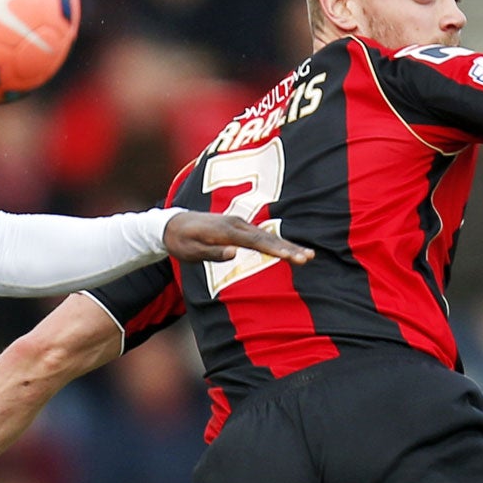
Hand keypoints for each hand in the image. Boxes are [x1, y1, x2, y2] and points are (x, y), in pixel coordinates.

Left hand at [163, 212, 313, 266]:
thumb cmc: (181, 241)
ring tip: (308, 255)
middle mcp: (237, 224)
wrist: (173, 224)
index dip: (276, 250)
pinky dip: (277, 242)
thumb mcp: (191, 251)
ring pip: (267, 236)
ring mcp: (239, 224)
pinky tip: (290, 250)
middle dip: (289, 248)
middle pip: (267, 238)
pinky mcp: (240, 227)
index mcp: (227, 231)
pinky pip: (262, 236)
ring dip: (288, 245)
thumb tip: (234, 253)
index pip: (256, 242)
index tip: (292, 258)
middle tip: (309, 258)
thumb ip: (212, 252)